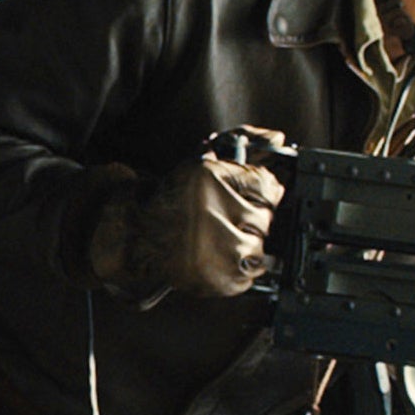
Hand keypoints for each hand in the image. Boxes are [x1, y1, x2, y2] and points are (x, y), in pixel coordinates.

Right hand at [88, 128, 286, 300]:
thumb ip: (242, 142)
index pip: (267, 185)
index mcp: (207, 179)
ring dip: (243, 246)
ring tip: (215, 241)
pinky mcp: (214, 277)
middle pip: (264, 218)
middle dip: (249, 220)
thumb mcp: (202, 163)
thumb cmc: (172, 202)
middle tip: (221, 220)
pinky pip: (248, 275)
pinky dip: (236, 270)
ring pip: (259, 247)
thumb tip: (277, 137)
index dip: (259, 192)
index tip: (247, 196)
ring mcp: (212, 248)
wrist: (137, 237)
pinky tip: (214, 258)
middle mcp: (210, 212)